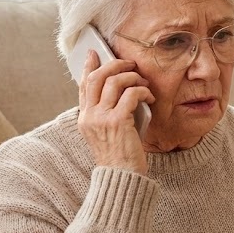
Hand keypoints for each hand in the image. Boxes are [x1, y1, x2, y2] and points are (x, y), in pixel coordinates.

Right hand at [77, 50, 155, 174]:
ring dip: (133, 77)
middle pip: (97, 77)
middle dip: (115, 65)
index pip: (83, 85)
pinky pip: (131, 94)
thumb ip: (109, 113)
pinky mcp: (118, 121)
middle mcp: (89, 116)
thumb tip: (123, 90)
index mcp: (84, 118)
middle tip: (131, 64)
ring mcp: (101, 118)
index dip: (89, 67)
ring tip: (144, 83)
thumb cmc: (121, 157)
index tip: (95, 54)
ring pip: (114, 81)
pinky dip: (143, 92)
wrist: (122, 178)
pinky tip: (150, 98)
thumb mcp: (108, 133)